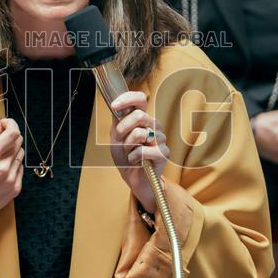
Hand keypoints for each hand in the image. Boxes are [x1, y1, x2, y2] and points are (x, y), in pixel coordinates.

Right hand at [0, 116, 23, 255]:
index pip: (12, 132)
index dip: (10, 123)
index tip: (4, 123)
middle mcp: (4, 167)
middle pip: (18, 141)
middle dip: (10, 135)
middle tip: (1, 137)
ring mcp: (11, 179)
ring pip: (20, 155)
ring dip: (12, 151)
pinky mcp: (16, 189)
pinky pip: (20, 169)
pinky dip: (13, 165)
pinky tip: (1, 170)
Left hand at [109, 91, 168, 212]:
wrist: (133, 178)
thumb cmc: (125, 157)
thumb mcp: (116, 136)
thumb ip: (117, 120)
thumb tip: (115, 103)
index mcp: (143, 119)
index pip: (140, 99)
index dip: (127, 99)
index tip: (114, 106)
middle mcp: (154, 126)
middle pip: (139, 115)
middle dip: (123, 130)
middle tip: (122, 142)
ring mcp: (161, 139)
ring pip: (139, 134)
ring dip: (128, 147)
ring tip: (130, 153)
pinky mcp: (164, 153)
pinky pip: (143, 150)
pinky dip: (134, 158)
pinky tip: (136, 162)